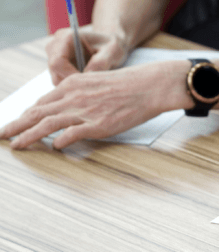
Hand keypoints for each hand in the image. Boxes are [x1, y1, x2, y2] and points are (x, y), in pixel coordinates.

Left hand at [0, 60, 191, 149]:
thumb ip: (80, 94)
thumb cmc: (128, 85)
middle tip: (3, 135)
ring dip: (28, 136)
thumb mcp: (97, 82)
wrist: (149, 86)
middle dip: (16, 125)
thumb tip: (68, 108)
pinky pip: (72, 134)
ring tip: (17, 145)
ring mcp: (85, 111)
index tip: (17, 122)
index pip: (42, 102)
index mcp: (73, 85)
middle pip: (37, 113)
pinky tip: (54, 147)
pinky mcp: (98, 124)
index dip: (26, 114)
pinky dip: (60, 141)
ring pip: (47, 124)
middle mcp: (74, 97)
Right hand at [46, 27, 129, 84]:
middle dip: (74, 83)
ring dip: (74, 85)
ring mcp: (53, 57)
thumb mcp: (113, 51)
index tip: (89, 83)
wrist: (108, 46)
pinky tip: (87, 81)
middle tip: (93, 84)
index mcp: (66, 38)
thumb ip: (100, 62)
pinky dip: (73, 85)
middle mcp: (54, 46)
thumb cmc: (111, 46)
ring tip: (92, 81)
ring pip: (57, 80)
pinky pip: (61, 82)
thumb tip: (87, 75)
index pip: (57, 62)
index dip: (71, 76)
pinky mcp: (56, 67)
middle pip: (55, 73)